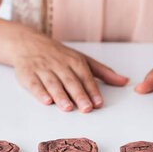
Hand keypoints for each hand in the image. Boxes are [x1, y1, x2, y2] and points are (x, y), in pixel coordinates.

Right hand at [12, 31, 128, 112]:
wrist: (27, 42)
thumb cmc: (59, 55)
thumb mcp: (82, 59)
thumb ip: (103, 72)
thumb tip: (124, 81)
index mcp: (74, 61)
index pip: (85, 77)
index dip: (92, 90)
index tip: (99, 103)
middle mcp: (59, 65)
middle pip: (70, 81)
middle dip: (79, 95)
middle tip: (86, 108)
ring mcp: (43, 69)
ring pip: (53, 83)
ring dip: (60, 96)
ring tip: (68, 108)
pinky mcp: (27, 74)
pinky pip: (34, 84)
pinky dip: (40, 93)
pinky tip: (46, 101)